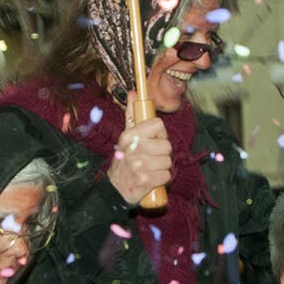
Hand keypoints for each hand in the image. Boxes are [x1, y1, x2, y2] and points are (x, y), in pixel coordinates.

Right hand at [108, 92, 172, 206]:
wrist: (114, 189)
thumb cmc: (124, 161)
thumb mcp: (125, 137)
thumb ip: (131, 115)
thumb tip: (133, 93)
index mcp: (129, 136)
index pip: (158, 125)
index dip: (159, 134)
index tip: (153, 140)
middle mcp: (133, 149)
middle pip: (167, 146)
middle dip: (162, 154)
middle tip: (151, 158)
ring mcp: (139, 166)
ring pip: (168, 162)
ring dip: (162, 167)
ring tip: (150, 169)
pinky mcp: (145, 181)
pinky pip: (167, 176)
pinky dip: (161, 179)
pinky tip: (152, 179)